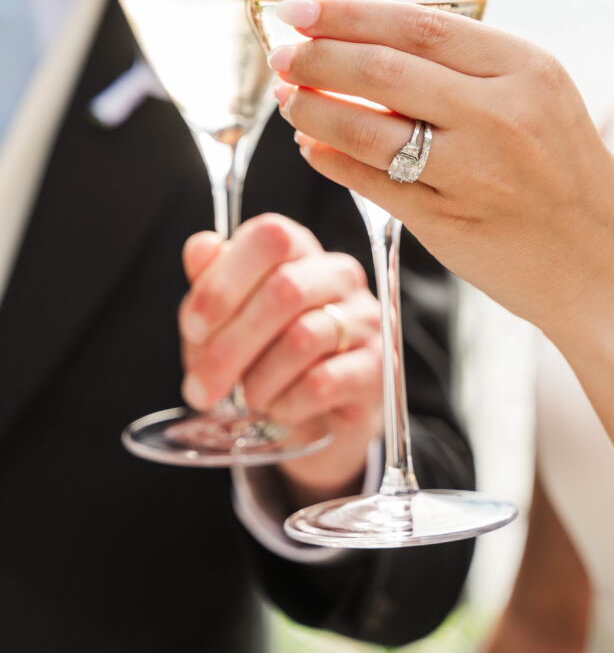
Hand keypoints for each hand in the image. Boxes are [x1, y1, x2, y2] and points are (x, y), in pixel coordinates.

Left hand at [179, 213, 381, 501]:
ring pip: (301, 339)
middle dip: (229, 346)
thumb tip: (202, 247)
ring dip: (258, 379)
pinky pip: (322, 382)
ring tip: (246, 398)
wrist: (315, 419)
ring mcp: (365, 319)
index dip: (225, 281)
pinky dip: (286, 402)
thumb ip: (212, 282)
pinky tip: (277, 409)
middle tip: (199, 388)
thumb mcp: (227, 321)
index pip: (271, 237)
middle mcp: (339, 276)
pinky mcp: (377, 367)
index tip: (193, 328)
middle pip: (284, 290)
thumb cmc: (265, 357)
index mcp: (300, 251)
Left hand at [267, 0, 613, 349]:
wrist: (604, 266)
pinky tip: (313, 146)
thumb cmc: (566, 173)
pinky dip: (331, 160)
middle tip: (281, 55)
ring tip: (288, 100)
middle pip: (382, 70)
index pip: (417, 24)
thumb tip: (372, 39)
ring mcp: (473, 172)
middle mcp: (500, 115)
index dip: (348, 13)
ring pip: (366, 128)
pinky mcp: (448, 222)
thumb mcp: (539, 98)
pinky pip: (371, 182)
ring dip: (313, 110)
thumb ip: (468, 67)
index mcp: (525, 69)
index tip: (302, 9)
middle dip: (317, 58)